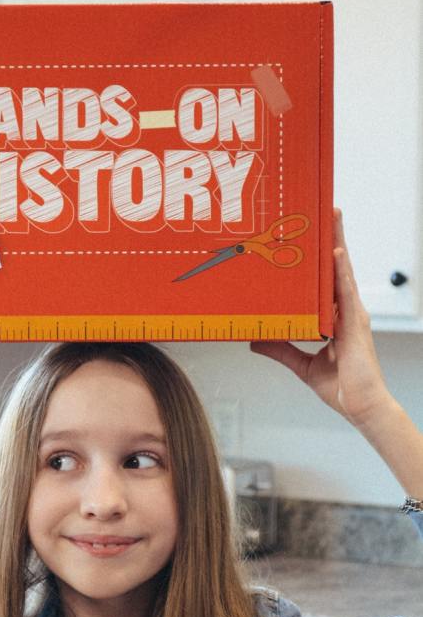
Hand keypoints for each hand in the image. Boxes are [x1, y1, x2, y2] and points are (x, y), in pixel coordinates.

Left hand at [249, 209, 390, 425]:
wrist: (360, 407)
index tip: (313, 234)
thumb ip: (281, 350)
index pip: (328, 280)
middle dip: (332, 238)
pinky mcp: (355, 324)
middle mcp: (346, 311)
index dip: (322, 257)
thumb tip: (256, 340)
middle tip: (325, 209)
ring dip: (338, 243)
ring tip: (332, 217)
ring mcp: (352, 315)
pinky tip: (336, 252)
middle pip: (338, 267)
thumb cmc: (341, 388)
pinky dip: (341, 271)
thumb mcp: (301, 365)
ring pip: (344, 271)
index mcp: (336, 318)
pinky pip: (347, 292)